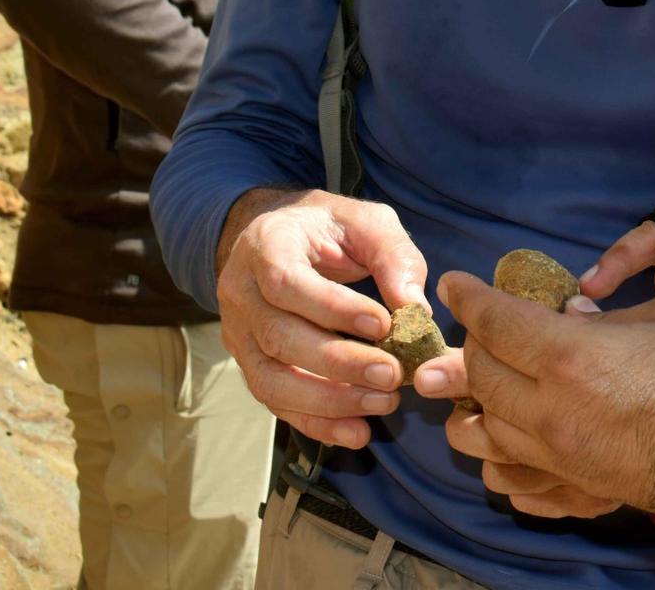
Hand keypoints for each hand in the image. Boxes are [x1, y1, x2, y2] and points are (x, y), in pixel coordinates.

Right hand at [214, 187, 429, 449]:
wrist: (280, 235)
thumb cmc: (329, 228)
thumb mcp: (367, 222)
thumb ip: (393, 256)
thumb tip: (416, 309)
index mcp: (266, 246)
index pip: (287, 283)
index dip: (333, 309)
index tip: (382, 325)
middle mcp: (241, 293)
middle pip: (280, 338)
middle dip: (339, 363)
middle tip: (393, 375)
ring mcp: (239, 334)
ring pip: (272, 379)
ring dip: (329, 400)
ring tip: (383, 404)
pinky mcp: (250, 364)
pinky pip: (276, 402)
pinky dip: (316, 422)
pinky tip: (357, 432)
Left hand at [438, 273, 654, 513]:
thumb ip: (613, 314)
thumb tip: (577, 316)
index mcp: (572, 356)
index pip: (495, 323)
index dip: (470, 298)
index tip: (456, 285)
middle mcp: (553, 411)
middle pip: (482, 377)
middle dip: (474, 347)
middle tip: (482, 331)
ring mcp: (564, 458)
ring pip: (486, 437)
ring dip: (477, 408)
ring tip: (481, 391)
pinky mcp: (583, 489)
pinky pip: (518, 484)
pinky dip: (503, 464)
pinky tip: (506, 449)